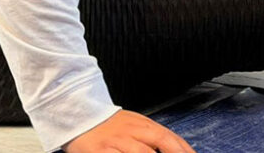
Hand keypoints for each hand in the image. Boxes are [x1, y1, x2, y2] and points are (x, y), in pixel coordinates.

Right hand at [63, 109, 194, 152]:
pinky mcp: (101, 151)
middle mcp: (133, 131)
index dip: (184, 148)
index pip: (169, 137)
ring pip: (141, 152)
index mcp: (143, 125)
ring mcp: (117, 141)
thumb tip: (173, 147)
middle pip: (160, 142)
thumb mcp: (134, 125)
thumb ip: (152, 137)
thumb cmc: (108, 124)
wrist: (79, 113)